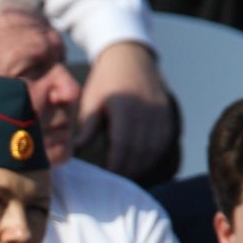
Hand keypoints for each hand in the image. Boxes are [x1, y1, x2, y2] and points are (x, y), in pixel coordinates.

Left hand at [76, 41, 172, 178]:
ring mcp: (160, 114)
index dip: (116, 166)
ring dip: (140, 167)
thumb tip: (74, 152)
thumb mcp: (92, 101)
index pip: (123, 146)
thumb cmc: (106, 81)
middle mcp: (146, 112)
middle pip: (140, 152)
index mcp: (126, 109)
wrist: (131, 56)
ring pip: (153, 150)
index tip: (106, 179)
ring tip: (126, 178)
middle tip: (114, 185)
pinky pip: (162, 143)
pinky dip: (151, 157)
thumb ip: (88, 129)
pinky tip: (140, 165)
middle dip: (128, 171)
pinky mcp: (167, 115)